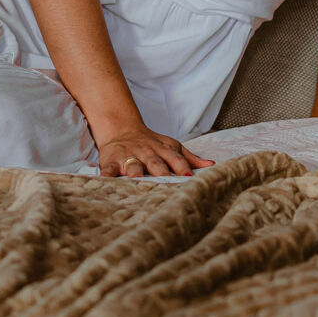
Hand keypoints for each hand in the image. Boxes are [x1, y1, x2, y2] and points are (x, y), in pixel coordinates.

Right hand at [96, 127, 213, 177]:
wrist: (121, 129)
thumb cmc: (150, 143)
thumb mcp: (171, 146)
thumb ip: (189, 158)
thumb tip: (211, 165)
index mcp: (163, 151)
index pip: (175, 159)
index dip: (182, 169)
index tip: (189, 179)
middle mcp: (147, 153)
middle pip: (155, 164)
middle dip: (161, 174)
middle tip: (166, 187)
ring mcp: (128, 157)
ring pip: (133, 166)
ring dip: (135, 175)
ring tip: (137, 185)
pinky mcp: (111, 161)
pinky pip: (108, 171)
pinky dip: (107, 178)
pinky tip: (106, 186)